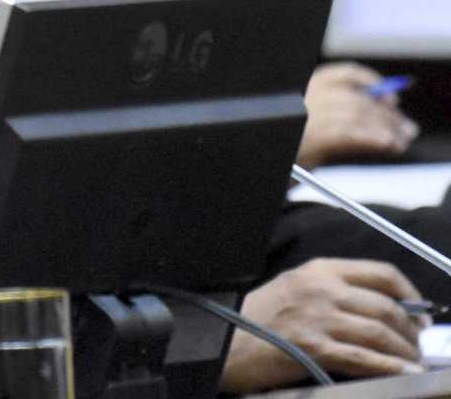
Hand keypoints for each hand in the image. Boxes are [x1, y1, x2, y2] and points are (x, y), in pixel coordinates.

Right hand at [219, 258, 425, 392]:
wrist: (224, 341)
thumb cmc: (255, 318)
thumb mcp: (293, 288)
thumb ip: (331, 291)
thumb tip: (376, 308)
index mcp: (317, 270)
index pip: (380, 272)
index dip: (409, 294)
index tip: (418, 312)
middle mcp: (321, 289)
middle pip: (386, 306)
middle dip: (411, 330)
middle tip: (417, 344)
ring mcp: (318, 318)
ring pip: (380, 333)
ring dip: (406, 352)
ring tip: (413, 362)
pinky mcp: (314, 347)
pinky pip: (365, 358)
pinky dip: (392, 367)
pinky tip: (405, 372)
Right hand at [297, 62, 417, 167]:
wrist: (276, 163)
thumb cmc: (296, 146)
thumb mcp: (318, 124)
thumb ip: (346, 116)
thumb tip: (386, 117)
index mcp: (308, 87)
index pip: (346, 74)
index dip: (373, 84)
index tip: (392, 100)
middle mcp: (307, 97)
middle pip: (358, 99)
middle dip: (388, 115)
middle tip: (407, 129)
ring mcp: (308, 116)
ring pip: (357, 115)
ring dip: (385, 128)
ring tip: (400, 141)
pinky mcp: (311, 137)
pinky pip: (349, 133)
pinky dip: (372, 137)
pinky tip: (386, 143)